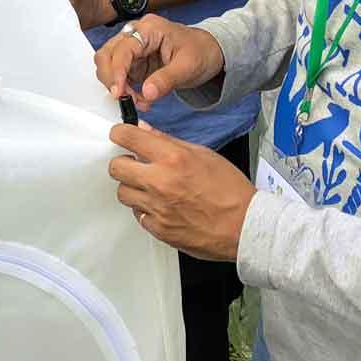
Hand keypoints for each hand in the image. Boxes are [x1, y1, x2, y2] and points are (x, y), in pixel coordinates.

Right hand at [93, 14, 223, 106]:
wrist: (209, 52)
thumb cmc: (200, 52)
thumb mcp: (188, 67)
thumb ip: (166, 80)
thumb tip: (146, 93)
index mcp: (149, 29)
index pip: (123, 49)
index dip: (116, 71)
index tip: (118, 93)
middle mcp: (136, 35)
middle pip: (107, 54)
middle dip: (112, 79)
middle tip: (127, 99)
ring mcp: (133, 48)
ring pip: (109, 66)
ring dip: (118, 86)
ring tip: (140, 100)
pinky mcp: (133, 61)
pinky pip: (119, 76)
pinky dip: (126, 90)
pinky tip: (141, 98)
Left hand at [109, 123, 253, 260]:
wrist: (244, 227)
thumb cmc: (231, 191)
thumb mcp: (204, 154)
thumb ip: (169, 142)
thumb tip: (145, 131)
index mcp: (172, 159)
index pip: (127, 138)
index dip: (119, 134)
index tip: (120, 135)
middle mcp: (160, 183)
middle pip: (116, 167)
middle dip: (123, 162)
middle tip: (135, 164)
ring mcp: (157, 208)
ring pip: (123, 193)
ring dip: (133, 187)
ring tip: (151, 187)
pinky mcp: (158, 229)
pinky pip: (138, 214)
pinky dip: (145, 209)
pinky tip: (161, 205)